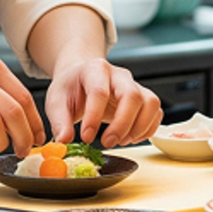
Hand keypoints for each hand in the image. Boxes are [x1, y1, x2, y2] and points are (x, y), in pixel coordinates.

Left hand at [44, 57, 162, 147]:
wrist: (81, 78)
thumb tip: (64, 141)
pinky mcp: (143, 98)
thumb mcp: (56, 100)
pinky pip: (156, 112)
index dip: (94, 117)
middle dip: (122, 124)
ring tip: (120, 141)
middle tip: (107, 142)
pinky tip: (129, 138)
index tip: (86, 137)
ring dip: (139, 127)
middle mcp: (119, 75)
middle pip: (132, 95)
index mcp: (95, 69)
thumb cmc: (71, 88)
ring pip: (150, 103)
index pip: (99, 92)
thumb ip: (59, 121)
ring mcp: (134, 85)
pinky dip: (148, 129)